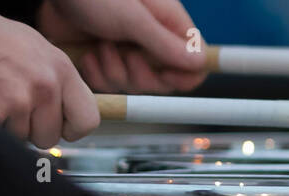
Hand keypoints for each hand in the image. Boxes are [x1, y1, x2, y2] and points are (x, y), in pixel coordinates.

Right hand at [0, 9, 98, 146]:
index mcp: (61, 70)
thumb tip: (72, 114)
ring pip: (23, 138)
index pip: (87, 120)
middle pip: (50, 137)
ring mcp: (19, 100)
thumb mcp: (40, 51)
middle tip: (16, 104)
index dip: (72, 128)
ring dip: (10, 125)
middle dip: (33, 128)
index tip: (61, 126)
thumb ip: (60, 83)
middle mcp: (45, 85)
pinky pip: (0, 136)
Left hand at [37, 0, 206, 92]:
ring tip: (101, 46)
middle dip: (141, 75)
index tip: (165, 75)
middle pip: (163, 81)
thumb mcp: (132, 18)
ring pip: (135, 85)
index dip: (183, 75)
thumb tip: (199, 62)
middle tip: (125, 55)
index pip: (193, 62)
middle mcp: (150, 40)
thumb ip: (165, 43)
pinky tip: (88, 54)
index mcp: (166, 23)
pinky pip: (110, 85)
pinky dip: (97, 74)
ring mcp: (127, 51)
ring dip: (114, 71)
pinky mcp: (105, 61)